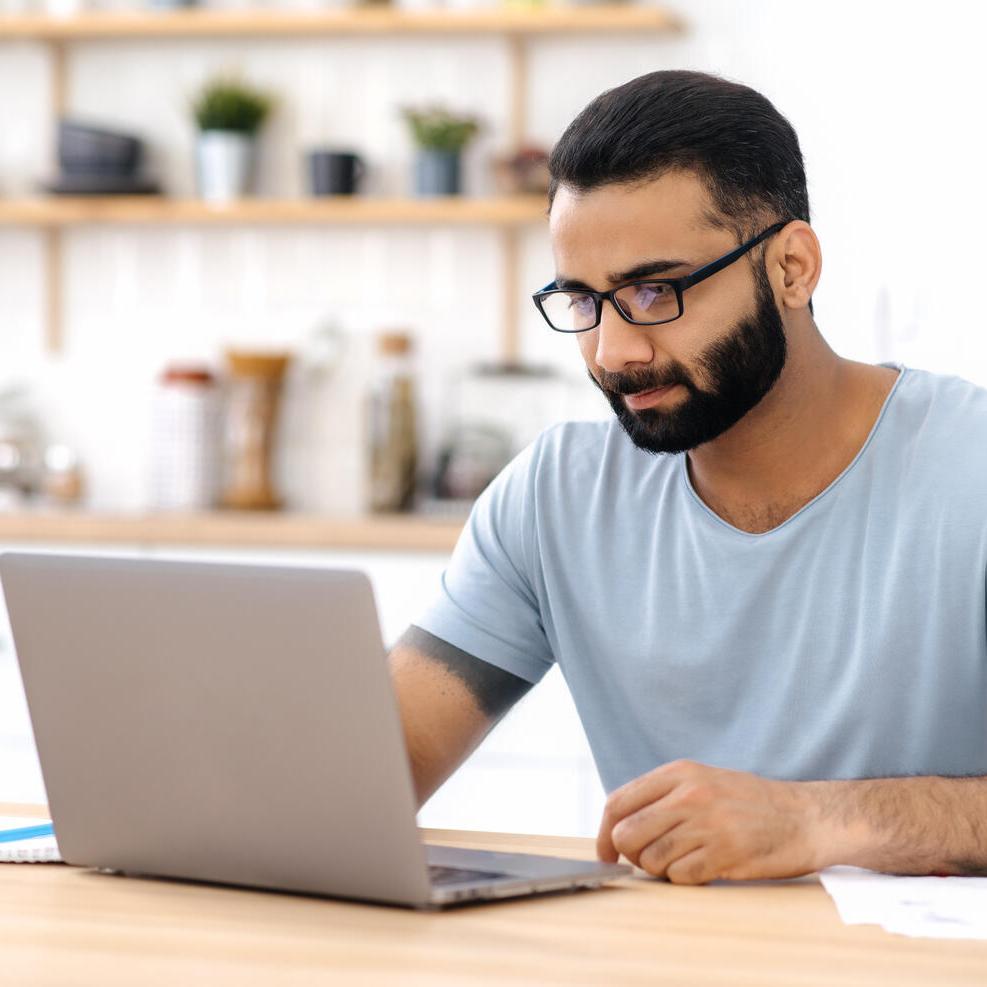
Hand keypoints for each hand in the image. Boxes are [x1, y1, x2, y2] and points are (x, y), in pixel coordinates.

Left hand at [596, 759, 827, 884]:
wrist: (806, 818)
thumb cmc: (749, 803)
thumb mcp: (703, 781)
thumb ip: (663, 796)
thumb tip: (617, 823)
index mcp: (679, 773)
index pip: (618, 801)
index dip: (604, 832)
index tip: (607, 852)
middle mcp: (689, 795)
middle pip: (627, 833)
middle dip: (630, 855)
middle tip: (648, 860)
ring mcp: (707, 824)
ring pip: (651, 860)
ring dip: (661, 869)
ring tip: (685, 860)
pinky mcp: (725, 853)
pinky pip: (680, 877)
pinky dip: (685, 879)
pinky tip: (704, 867)